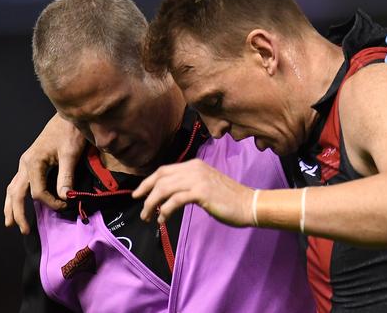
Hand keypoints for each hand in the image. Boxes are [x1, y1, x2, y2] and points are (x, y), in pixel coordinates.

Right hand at [4, 113, 84, 233]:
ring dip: (11, 205)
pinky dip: (16, 194)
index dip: (50, 203)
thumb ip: (66, 176)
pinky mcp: (31, 161)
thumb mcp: (71, 154)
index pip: (37, 192)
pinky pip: (19, 181)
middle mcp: (25, 163)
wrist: (69, 115)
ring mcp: (26, 162)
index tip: (65, 205)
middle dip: (17, 213)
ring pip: (13, 188)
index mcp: (34, 162)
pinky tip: (18, 201)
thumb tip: (64, 198)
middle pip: (16, 193)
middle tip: (23, 230)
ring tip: (11, 222)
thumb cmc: (71, 131)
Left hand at [133, 159, 253, 226]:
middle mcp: (194, 168)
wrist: (248, 204)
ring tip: (148, 217)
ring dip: (152, 205)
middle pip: (161, 178)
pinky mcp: (201, 192)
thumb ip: (188, 185)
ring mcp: (197, 179)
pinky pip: (174, 201)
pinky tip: (163, 220)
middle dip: (146, 194)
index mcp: (195, 165)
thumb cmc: (229, 198)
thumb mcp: (206, 185)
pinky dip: (165, 211)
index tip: (138, 194)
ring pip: (164, 189)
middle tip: (141, 210)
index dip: (148, 182)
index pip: (164, 170)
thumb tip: (168, 196)